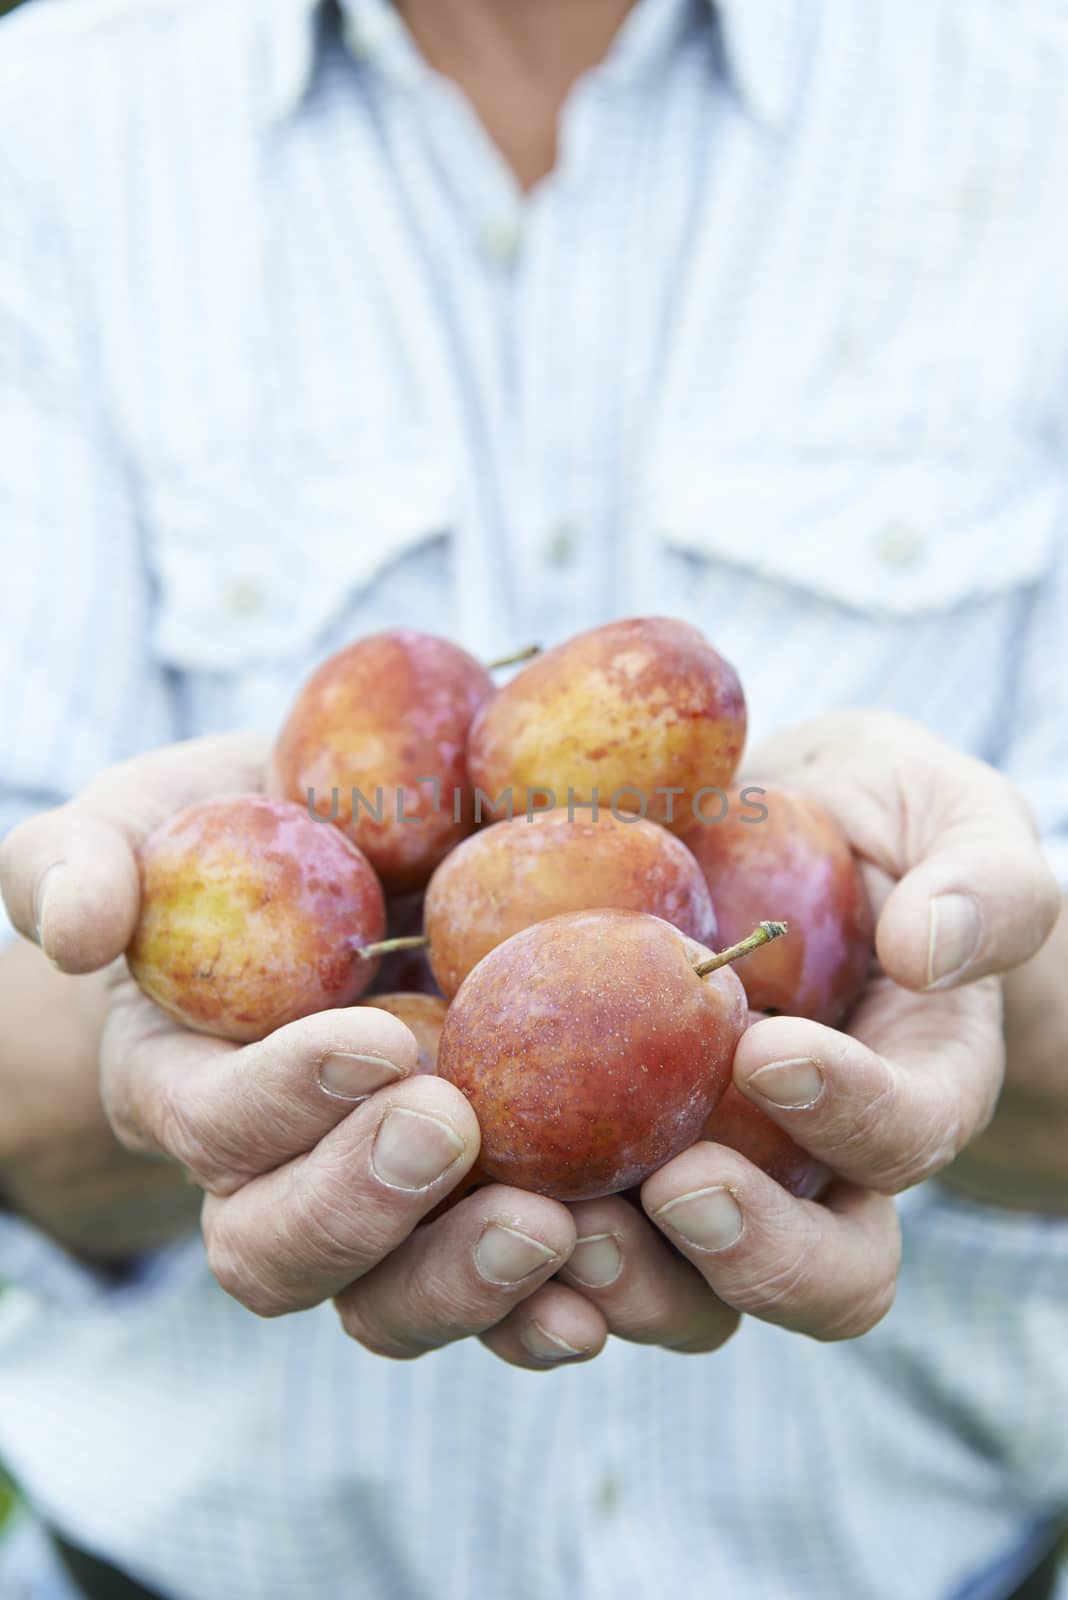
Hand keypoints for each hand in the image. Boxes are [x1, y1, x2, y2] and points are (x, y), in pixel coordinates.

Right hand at [0, 739, 585, 1366]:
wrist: (351, 855)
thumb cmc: (234, 833)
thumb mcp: (142, 817)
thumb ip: (78, 858)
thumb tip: (75, 933)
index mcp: (185, 1085)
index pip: (215, 1124)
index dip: (285, 1099)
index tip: (381, 1039)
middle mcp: (274, 1169)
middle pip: (281, 1252)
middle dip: (362, 1208)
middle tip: (452, 1130)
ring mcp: (379, 1199)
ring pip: (390, 1303)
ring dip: (467, 1286)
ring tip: (558, 1234)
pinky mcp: (476, 1199)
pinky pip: (503, 1291)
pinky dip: (555, 1299)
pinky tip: (616, 1270)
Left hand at [497, 712, 1058, 1357]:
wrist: (758, 836)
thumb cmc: (869, 821)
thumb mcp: (944, 814)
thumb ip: (980, 878)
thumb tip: (931, 951)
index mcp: (908, 1090)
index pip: (904, 1139)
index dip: (852, 1117)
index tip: (769, 1048)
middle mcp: (813, 1168)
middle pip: (809, 1277)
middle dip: (746, 1257)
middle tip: (673, 1187)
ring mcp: (701, 1179)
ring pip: (683, 1298)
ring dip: (622, 1282)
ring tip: (546, 1222)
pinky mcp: (593, 1163)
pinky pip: (560, 1257)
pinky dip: (509, 1263)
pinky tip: (451, 1206)